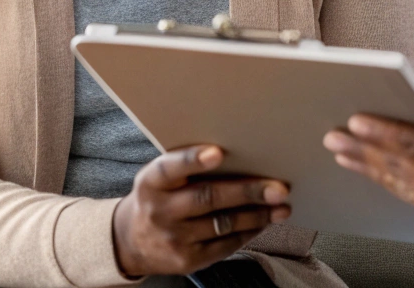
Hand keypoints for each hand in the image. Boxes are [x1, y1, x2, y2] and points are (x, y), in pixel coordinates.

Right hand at [111, 145, 290, 277]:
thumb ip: (186, 167)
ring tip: (281, 206)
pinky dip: (248, 231)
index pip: (171, 168)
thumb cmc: (159, 196)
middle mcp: (160, 211)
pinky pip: (225, 245)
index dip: (193, 161)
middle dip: (247, 192)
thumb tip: (239, 153)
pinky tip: (264, 221)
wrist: (131, 241)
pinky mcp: (188, 261)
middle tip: (278, 187)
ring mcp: (174, 239)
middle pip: (207, 198)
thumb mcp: (160, 178)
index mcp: (151, 182)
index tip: (218, 153)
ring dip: (257, 215)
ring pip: (223, 224)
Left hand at [323, 116, 413, 238]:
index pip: (413, 146)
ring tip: (347, 156)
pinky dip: (400, 188)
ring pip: (406, 191)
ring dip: (374, 172)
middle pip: (401, 171)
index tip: (354, 122)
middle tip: (335, 139)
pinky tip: (381, 176)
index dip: (380, 133)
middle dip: (364, 153)